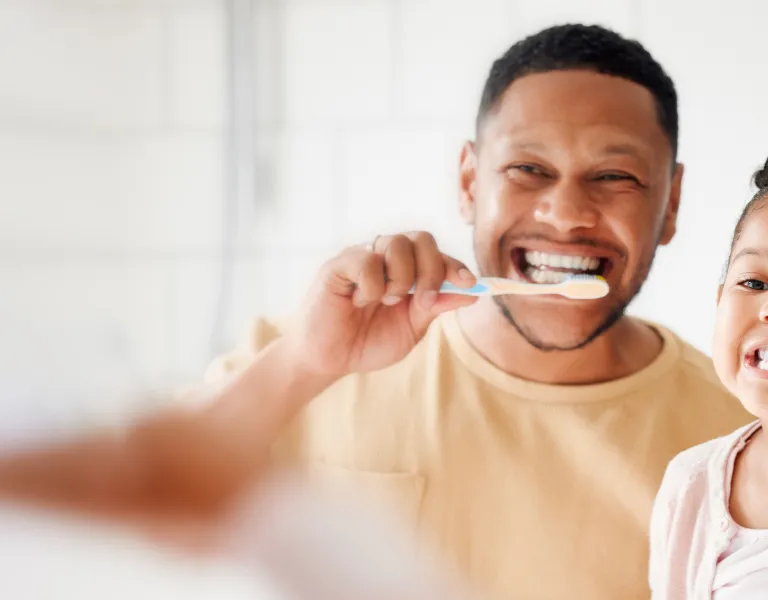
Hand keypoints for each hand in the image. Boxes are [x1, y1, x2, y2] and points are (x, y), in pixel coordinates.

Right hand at [284, 232, 477, 377]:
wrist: (330, 360)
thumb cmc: (368, 342)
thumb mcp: (411, 329)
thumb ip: (436, 307)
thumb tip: (471, 291)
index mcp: (407, 271)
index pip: (437, 255)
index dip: (455, 266)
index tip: (469, 284)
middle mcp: (385, 258)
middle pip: (422, 239)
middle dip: (432, 270)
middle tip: (424, 302)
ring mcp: (362, 257)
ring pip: (397, 243)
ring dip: (401, 278)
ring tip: (388, 301)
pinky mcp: (338, 265)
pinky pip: (367, 259)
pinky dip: (372, 286)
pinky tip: (360, 302)